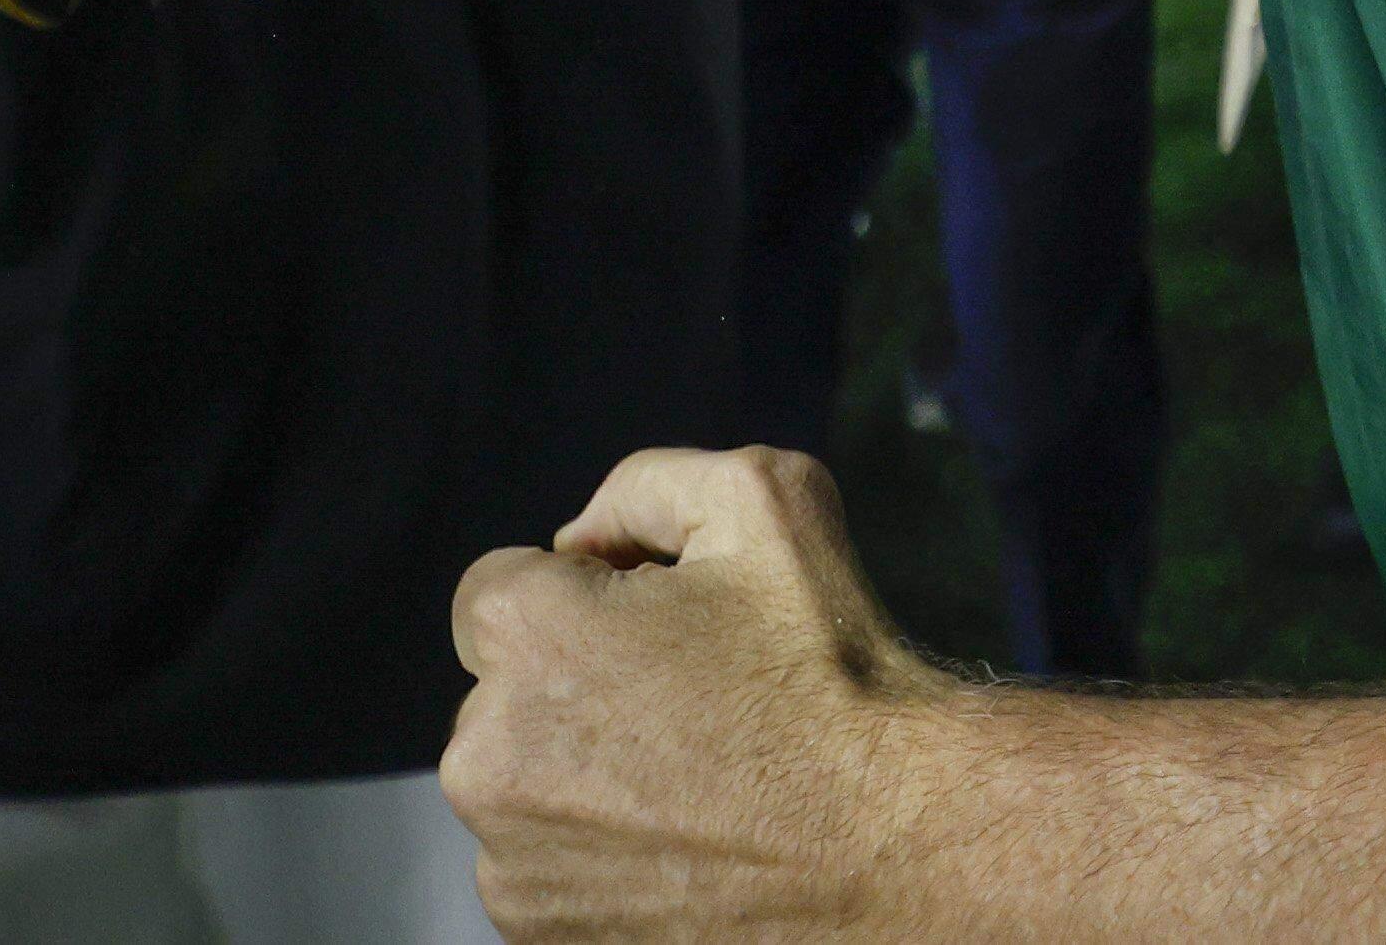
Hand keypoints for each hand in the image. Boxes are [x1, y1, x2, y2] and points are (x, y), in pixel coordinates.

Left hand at [442, 447, 957, 943]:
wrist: (903, 852)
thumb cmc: (835, 674)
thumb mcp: (765, 497)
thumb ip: (644, 485)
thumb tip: (579, 540)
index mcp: (521, 632)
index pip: (501, 588)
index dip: (586, 600)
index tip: (665, 636)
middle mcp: (482, 753)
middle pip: (503, 692)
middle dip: (575, 687)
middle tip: (690, 711)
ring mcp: (507, 864)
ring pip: (522, 785)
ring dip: (580, 775)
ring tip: (697, 787)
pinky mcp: (538, 937)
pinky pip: (543, 870)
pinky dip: (595, 858)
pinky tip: (685, 851)